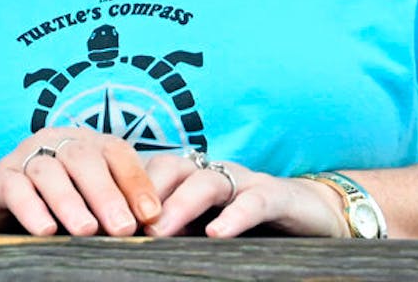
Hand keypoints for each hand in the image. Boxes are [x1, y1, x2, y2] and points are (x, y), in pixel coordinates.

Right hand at [0, 128, 160, 235]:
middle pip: (83, 157)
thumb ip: (118, 209)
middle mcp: (56, 143)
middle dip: (105, 193)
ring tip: (87, 231)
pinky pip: (15, 188)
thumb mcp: (91, 204)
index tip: (152, 214)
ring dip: (70, 201)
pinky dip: (31, 207)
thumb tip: (153, 228)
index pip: (116, 152)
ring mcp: (25, 157)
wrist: (0, 211)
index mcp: (86, 144)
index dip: (135, 181)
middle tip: (123, 228)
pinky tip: (45, 230)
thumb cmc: (58, 208)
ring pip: (49, 171)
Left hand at [143, 151, 348, 237]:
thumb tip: (130, 248)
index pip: (151, 172)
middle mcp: (214, 173)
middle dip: (145, 194)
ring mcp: (245, 180)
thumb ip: (175, 231)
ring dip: (180, 204)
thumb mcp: (206, 226)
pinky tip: (217, 234)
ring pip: (206, 181)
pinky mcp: (276, 195)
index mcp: (192, 177)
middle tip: (123, 224)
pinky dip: (234, 216)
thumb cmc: (250, 223)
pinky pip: (253, 201)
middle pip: (171, 169)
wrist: (315, 213)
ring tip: (159, 230)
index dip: (126, 189)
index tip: (103, 216)